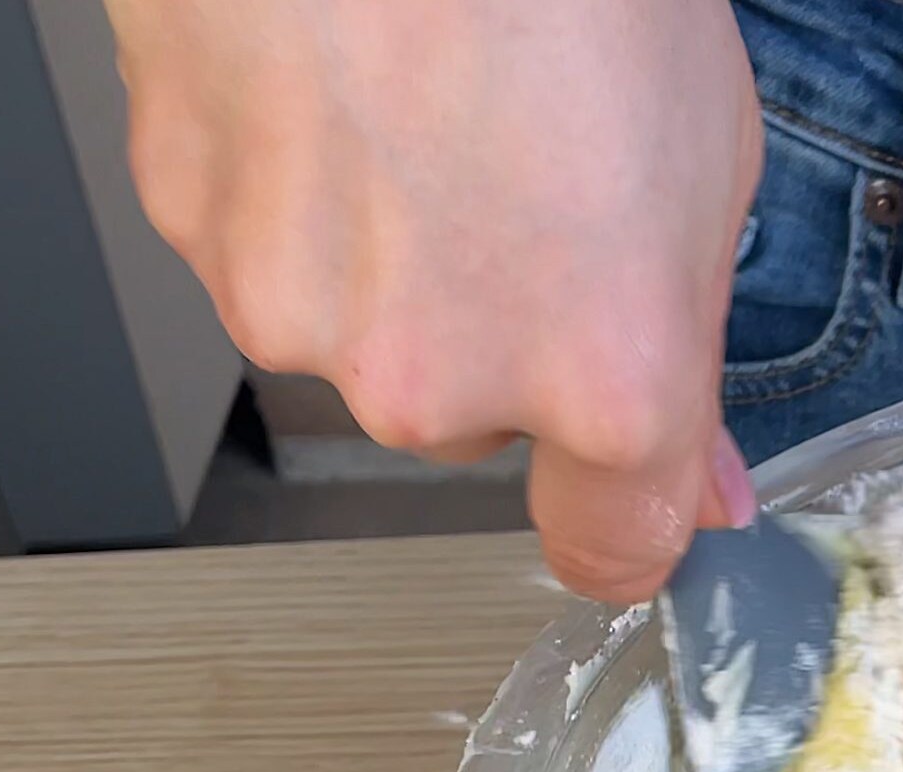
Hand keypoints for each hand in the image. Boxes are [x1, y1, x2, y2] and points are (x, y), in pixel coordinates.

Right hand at [107, 0, 764, 600]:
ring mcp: (301, 318)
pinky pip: (266, 254)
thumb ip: (690, 339)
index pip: (609, 547)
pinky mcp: (195, 240)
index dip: (623, 515)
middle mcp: (441, 381)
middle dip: (505, 326)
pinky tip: (339, 92)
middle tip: (526, 176)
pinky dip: (299, 193)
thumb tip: (697, 482)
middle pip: (477, 418)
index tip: (631, 494)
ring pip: (362, 332)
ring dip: (394, 257)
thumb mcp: (707, 160)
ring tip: (429, 109)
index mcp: (602, 373)